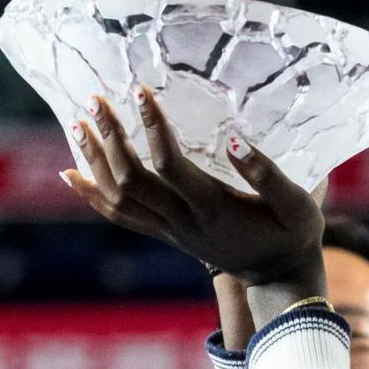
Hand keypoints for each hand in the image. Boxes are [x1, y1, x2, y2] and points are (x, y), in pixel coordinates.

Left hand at [62, 85, 325, 292]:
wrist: (281, 276)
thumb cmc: (294, 235)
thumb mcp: (297, 205)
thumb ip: (268, 174)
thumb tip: (236, 141)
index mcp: (213, 206)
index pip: (170, 164)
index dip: (153, 127)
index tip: (140, 91)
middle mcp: (184, 220)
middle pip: (131, 179)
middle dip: (109, 138)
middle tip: (94, 101)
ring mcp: (172, 230)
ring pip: (118, 198)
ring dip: (93, 162)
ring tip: (76, 126)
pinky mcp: (168, 235)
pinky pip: (120, 216)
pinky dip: (92, 195)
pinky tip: (70, 175)